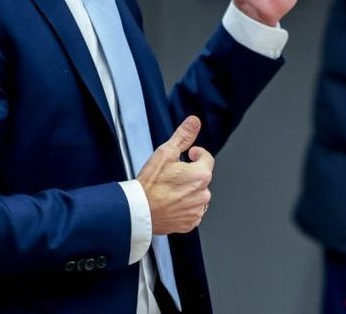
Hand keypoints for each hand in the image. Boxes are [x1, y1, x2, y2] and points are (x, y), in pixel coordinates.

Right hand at [136, 116, 213, 234]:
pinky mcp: (189, 223)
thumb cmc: (150, 184)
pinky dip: (184, 206)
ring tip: (170, 190)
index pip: (207, 158)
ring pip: (197, 195)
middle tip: (172, 174)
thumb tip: (194, 122)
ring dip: (188, 191)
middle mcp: (204, 194)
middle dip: (190, 174)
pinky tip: (171, 202)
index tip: (189, 154)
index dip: (196, 154)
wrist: (138, 212)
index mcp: (201, 175)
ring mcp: (197, 210)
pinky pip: (192, 211)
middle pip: (201, 177)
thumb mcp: (165, 153)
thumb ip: (183, 136)